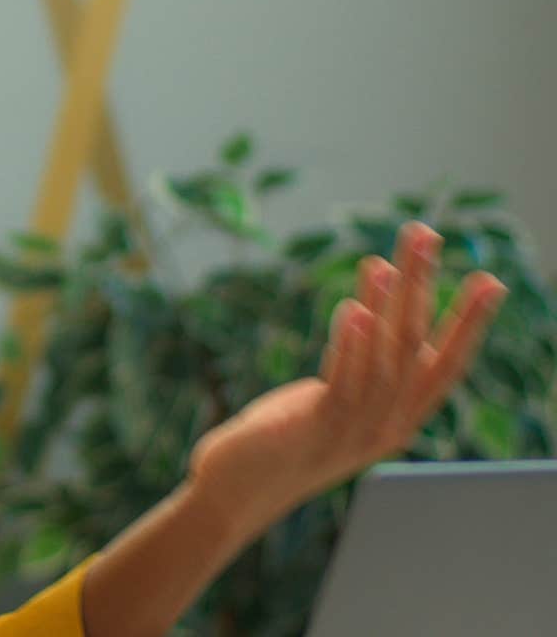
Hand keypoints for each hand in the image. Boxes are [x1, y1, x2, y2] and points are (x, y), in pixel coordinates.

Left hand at [183, 220, 508, 535]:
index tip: (491, 279)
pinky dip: (350, 345)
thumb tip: (371, 314)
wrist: (237, 491)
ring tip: (384, 263)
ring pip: (382, 362)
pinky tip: (351, 309)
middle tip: (425, 237)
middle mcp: (387, 427)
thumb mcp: (335, 402)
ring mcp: (355, 432)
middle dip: (422, 289)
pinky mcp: (316, 431)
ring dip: (383, 308)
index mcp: (398, 418)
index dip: (470, 323)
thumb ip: (360, 369)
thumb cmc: (284, 439)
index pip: (448, 365)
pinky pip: (343, 385)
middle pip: (416, 348)